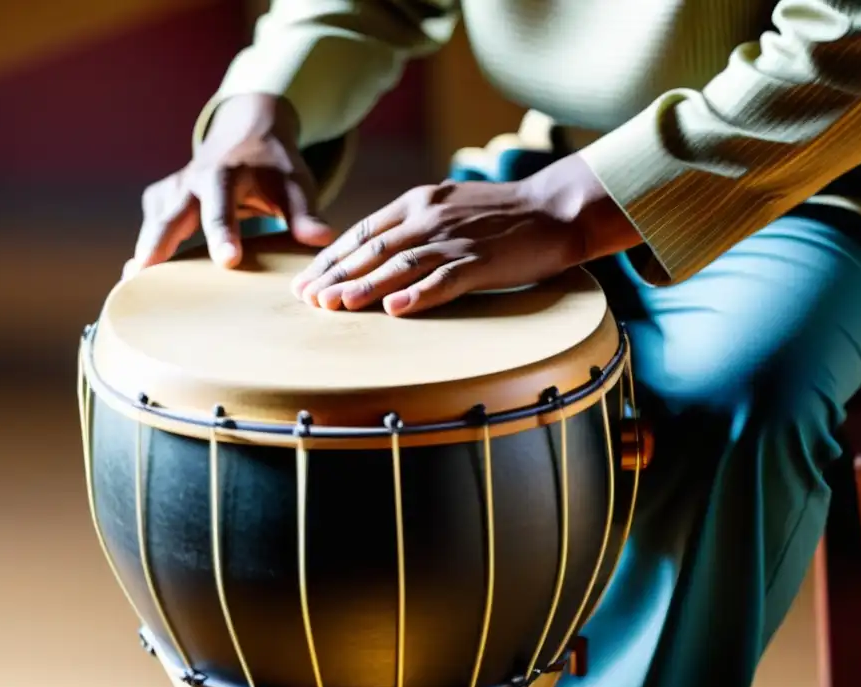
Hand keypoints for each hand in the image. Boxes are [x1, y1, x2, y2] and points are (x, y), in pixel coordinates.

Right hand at [125, 94, 333, 277]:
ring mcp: (171, 191)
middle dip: (158, 245)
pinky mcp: (160, 203)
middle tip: (145, 276)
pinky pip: (150, 231)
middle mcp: (190, 181)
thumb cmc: (275, 167)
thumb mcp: (295, 183)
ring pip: (153, 226)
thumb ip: (305, 212)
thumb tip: (321, 238)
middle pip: (169, 216)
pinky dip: (145, 255)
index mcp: (225, 173)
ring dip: (144, 255)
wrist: (247, 135)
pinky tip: (136, 286)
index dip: (222, 233)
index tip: (228, 260)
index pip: (221, 207)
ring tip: (130, 290)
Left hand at [290, 154, 640, 316]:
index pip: (363, 232)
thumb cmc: (500, 213)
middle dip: (336, 276)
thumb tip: (374, 252)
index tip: (305, 281)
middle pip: (373, 248)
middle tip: (307, 300)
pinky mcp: (482, 260)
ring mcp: (456, 238)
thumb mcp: (447, 206)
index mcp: (418, 202)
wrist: (555, 207)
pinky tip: (395, 309)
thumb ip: (412, 224)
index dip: (331, 258)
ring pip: (401, 264)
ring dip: (365, 286)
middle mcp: (430, 216)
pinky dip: (418, 294)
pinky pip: (445, 279)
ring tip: (336, 305)